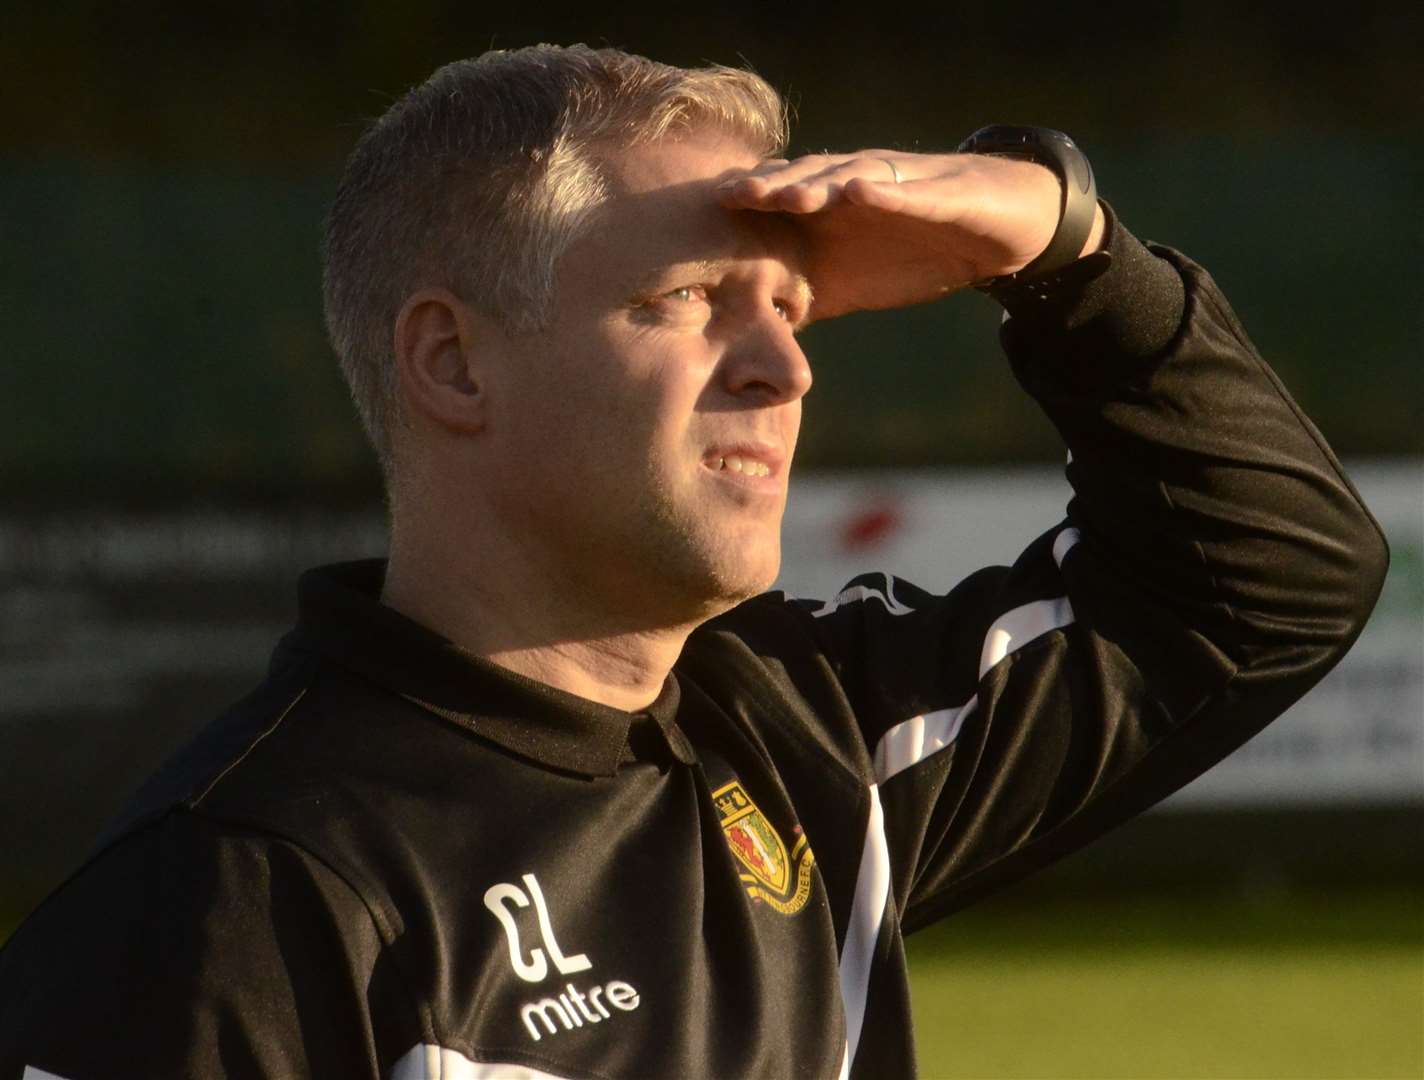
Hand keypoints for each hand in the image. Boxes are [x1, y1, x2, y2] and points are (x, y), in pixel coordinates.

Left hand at [717, 150, 1105, 321]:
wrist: (997, 232)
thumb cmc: (919, 251)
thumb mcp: (854, 284)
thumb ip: (808, 297)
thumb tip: (755, 334)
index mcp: (830, 210)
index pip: (777, 203)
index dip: (742, 210)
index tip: (699, 222)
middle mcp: (854, 188)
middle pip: (802, 182)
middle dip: (766, 187)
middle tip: (727, 196)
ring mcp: (894, 184)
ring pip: (846, 178)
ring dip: (814, 183)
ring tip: (784, 194)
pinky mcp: (936, 191)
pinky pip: (907, 189)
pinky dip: (884, 189)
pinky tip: (861, 191)